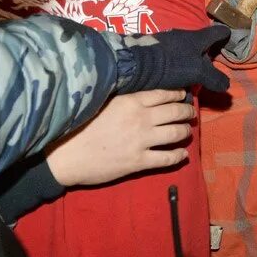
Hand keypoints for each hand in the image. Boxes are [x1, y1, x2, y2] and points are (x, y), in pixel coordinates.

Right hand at [46, 89, 195, 185]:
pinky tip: (183, 154)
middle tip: (191, 112)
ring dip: (185, 131)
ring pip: (175, 133)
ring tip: (187, 130)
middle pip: (174, 111)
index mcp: (131, 102)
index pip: (163, 94)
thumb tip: (142, 96)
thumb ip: (125, 99)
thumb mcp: (103, 102)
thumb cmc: (79, 126)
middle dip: (186, 111)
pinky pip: (166, 158)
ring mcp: (142, 140)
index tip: (184, 95)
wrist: (65, 155)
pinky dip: (178, 155)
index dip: (178, 94)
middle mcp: (141, 119)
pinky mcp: (139, 161)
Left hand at [117, 25, 230, 92]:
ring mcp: (167, 42)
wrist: (135, 63)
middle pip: (201, 43)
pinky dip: (177, 66)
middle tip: (212, 66)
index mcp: (196, 37)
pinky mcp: (154, 51)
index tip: (230, 37)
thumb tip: (227, 85)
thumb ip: (214, 78)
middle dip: (207, 53)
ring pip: (185, 51)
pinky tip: (175, 79)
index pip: (217, 32)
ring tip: (193, 76)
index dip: (225, 35)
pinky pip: (172, 58)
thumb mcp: (197, 72)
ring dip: (191, 61)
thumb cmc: (171, 63)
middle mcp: (183, 36)